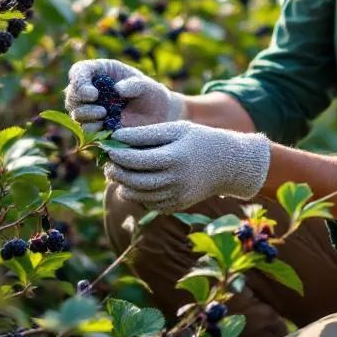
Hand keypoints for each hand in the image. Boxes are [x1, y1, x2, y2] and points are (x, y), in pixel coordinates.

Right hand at [64, 59, 185, 134]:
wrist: (157, 117)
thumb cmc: (151, 95)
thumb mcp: (147, 86)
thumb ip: (134, 85)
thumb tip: (118, 89)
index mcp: (101, 71)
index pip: (79, 71)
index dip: (79, 81)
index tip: (92, 94)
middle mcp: (91, 88)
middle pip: (71, 93)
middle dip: (81, 102)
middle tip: (101, 110)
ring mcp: (90, 107)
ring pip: (75, 111)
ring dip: (86, 116)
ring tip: (105, 115)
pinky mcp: (94, 125)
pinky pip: (83, 128)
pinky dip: (92, 129)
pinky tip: (106, 127)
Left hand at [102, 120, 270, 212]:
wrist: (228, 165)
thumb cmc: (199, 140)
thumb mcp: (176, 129)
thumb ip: (146, 133)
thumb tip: (117, 138)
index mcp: (175, 157)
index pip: (137, 160)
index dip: (118, 154)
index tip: (107, 147)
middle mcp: (175, 180)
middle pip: (135, 181)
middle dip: (116, 172)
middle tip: (107, 163)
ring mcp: (176, 196)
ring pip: (139, 196)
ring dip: (123, 185)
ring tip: (117, 173)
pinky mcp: (177, 206)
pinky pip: (149, 204)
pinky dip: (137, 195)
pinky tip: (134, 183)